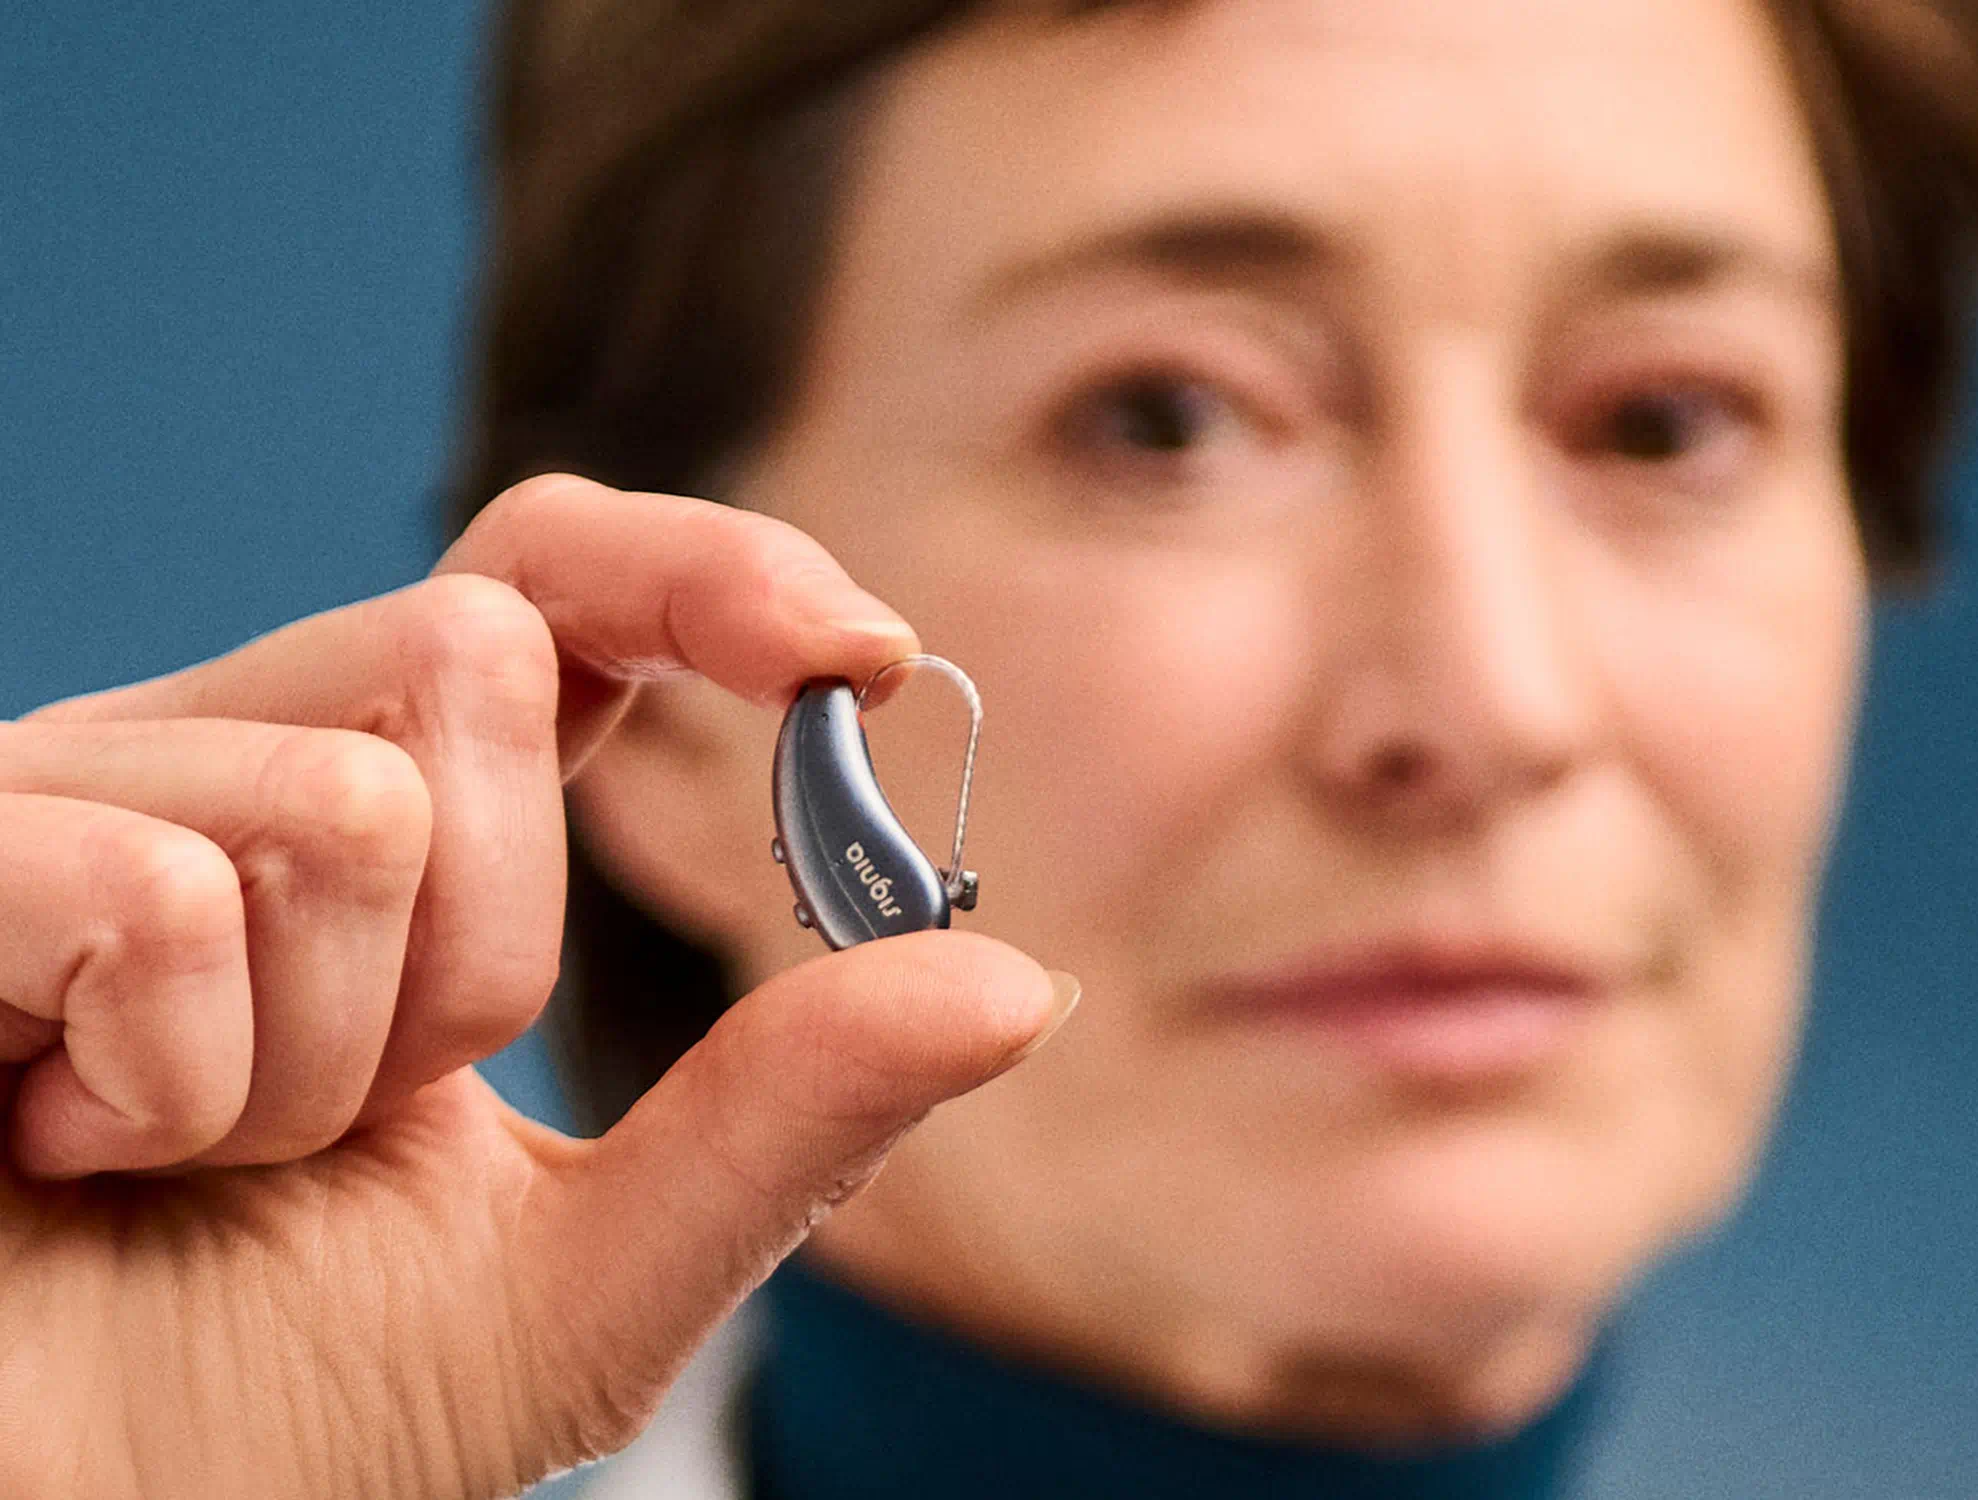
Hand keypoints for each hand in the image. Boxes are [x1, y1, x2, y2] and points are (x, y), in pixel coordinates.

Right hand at [0, 475, 1074, 1499]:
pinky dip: (170, 1082)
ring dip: (317, 1059)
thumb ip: (784, 1123)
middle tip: (341, 1116)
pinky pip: (162, 891)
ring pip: (350, 796)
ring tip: (182, 1158)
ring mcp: (73, 795)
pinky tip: (63, 1147)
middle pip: (475, 656)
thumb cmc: (264, 1414)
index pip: (552, 589)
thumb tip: (1015, 986)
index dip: (707, 575)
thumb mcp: (577, 1278)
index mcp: (383, 829)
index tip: (858, 656)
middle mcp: (230, 763)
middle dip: (479, 947)